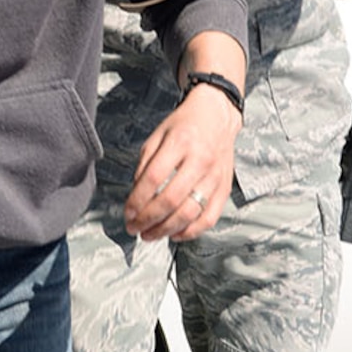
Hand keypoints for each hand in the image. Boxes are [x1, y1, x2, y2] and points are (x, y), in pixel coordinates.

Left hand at [123, 82, 239, 242]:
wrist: (217, 116)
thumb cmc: (185, 125)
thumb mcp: (158, 136)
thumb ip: (145, 165)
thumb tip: (136, 196)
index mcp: (180, 143)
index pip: (153, 179)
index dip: (136, 201)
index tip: (127, 214)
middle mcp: (200, 160)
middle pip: (170, 200)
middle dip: (147, 220)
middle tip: (133, 228)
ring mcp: (215, 177)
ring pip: (189, 213)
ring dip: (165, 230)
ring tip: (149, 235)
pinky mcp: (224, 188)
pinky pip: (209, 218)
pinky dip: (191, 232)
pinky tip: (175, 234)